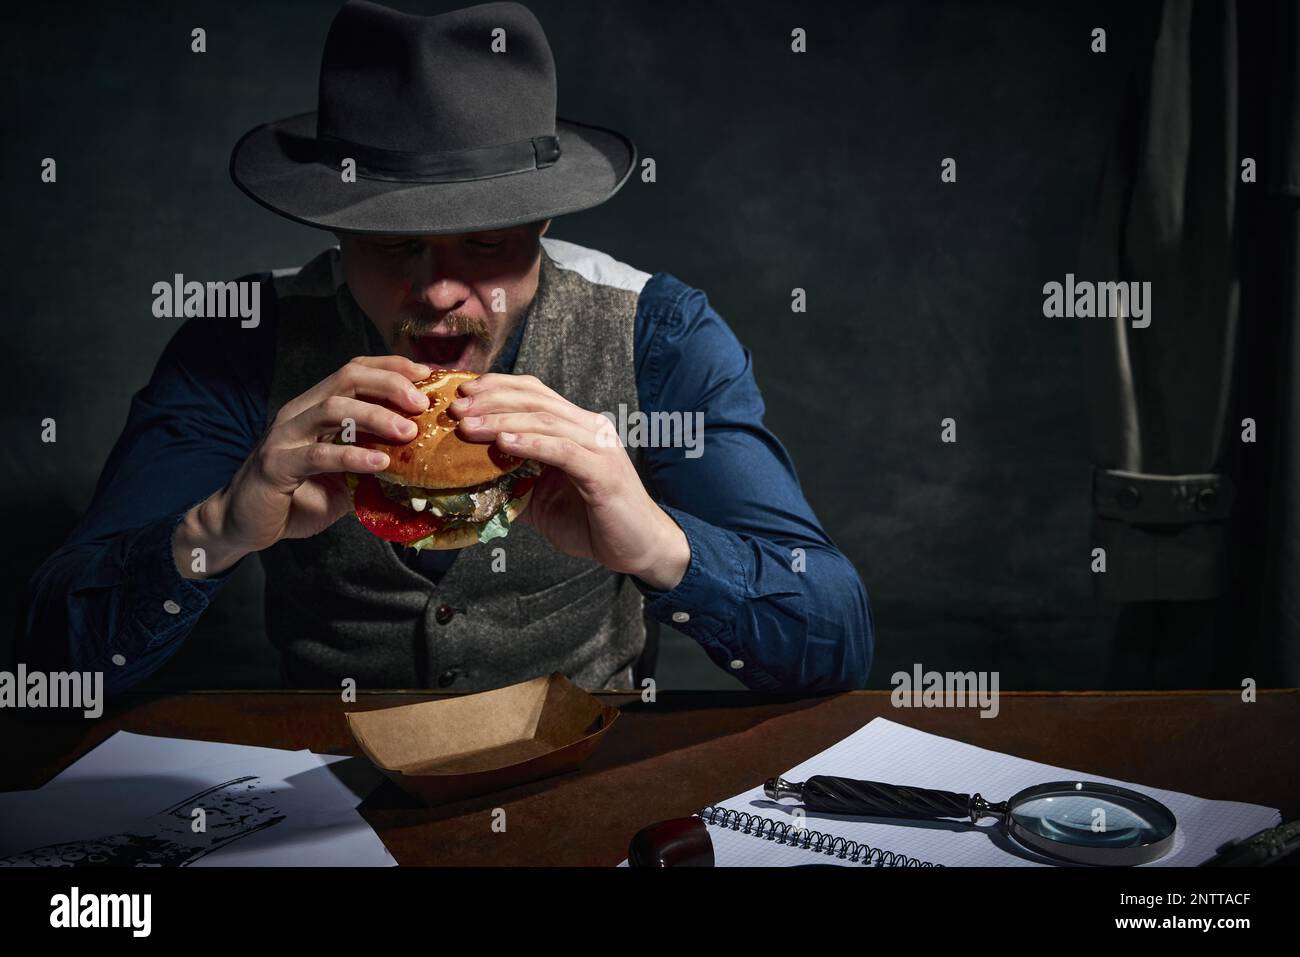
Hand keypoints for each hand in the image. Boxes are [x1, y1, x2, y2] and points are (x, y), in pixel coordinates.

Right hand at [172, 356, 431, 578]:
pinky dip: (352, 456)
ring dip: (375, 416)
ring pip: (332, 409)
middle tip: (423, 403)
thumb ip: (374, 464)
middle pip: (346, 379)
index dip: (390, 367)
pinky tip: (379, 463)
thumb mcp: (345, 478)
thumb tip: (421, 462)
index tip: (426, 374)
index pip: (354, 371)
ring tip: (408, 432)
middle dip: (389, 384)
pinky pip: (318, 454)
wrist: (244, 524)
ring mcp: (285, 436)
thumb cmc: (297, 498)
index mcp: (315, 408)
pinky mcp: (276, 465)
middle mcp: (299, 413)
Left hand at [450, 373, 690, 590]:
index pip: (534, 392)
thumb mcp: (541, 499)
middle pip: (535, 398)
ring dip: (502, 420)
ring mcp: (599, 447)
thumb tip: (465, 483)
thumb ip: (512, 482)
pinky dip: (532, 443)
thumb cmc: (591, 522)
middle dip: (491, 400)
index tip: (461, 393)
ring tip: (469, 426)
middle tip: (455, 409)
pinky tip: (504, 443)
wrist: (638, 548)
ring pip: (546, 420)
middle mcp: (589, 428)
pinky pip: (563, 451)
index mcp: (576, 427)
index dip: (497, 386)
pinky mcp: (603, 473)